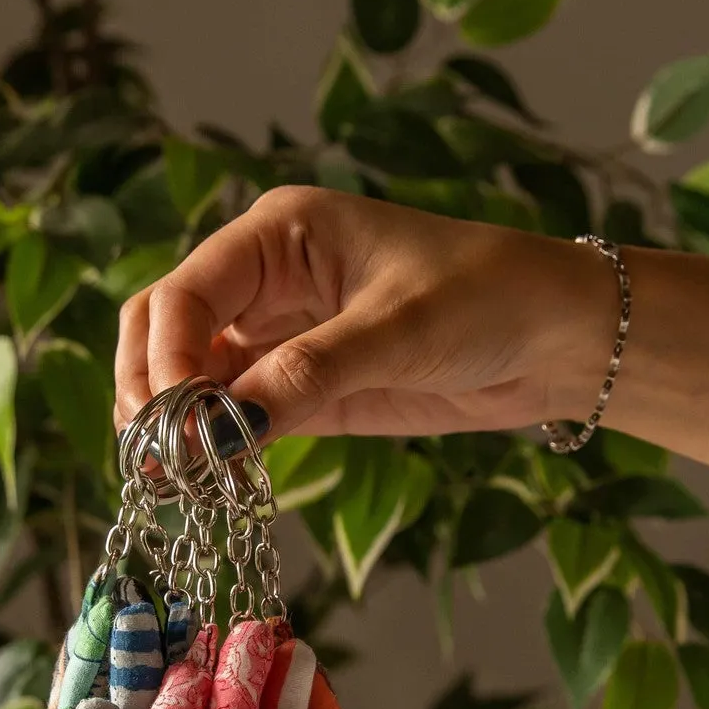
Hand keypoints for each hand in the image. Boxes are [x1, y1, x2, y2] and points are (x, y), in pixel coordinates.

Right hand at [113, 187, 614, 441]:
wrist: (558, 339)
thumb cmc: (490, 297)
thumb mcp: (398, 330)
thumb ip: (307, 375)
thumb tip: (219, 430)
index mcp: (279, 233)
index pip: (185, 292)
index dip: (166, 358)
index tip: (175, 422)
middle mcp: (264, 278)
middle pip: (164, 327)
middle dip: (150, 387)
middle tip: (157, 455)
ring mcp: (277, 334)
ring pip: (188, 374)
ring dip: (172, 421)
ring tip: (173, 475)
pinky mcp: (298, 385)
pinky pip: (232, 411)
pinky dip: (212, 443)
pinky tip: (208, 476)